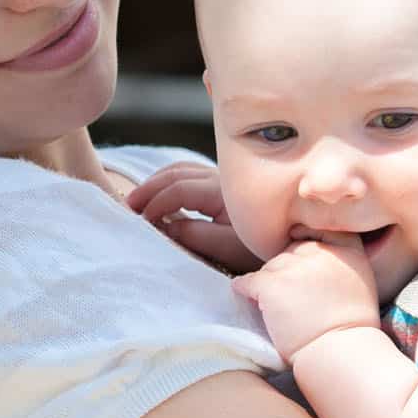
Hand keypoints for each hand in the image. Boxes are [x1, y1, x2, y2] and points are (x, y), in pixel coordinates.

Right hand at [128, 162, 264, 273]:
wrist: (289, 238)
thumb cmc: (259, 247)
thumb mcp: (227, 248)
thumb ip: (195, 236)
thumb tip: (164, 226)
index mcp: (221, 192)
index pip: (178, 189)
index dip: (155, 203)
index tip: (140, 221)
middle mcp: (219, 178)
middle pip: (175, 173)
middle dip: (148, 188)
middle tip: (127, 206)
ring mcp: (220, 178)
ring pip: (180, 169)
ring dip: (156, 182)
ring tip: (138, 200)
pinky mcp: (221, 184)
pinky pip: (188, 173)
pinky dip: (168, 180)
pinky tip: (159, 193)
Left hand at [231, 232, 379, 361]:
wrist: (339, 354)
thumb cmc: (350, 330)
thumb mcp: (360, 284)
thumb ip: (340, 263)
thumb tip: (317, 258)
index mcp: (347, 251)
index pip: (322, 229)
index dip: (309, 239)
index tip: (305, 256)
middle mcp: (321, 252)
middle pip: (291, 251)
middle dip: (289, 271)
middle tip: (294, 298)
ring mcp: (294, 266)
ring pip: (270, 268)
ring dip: (270, 285)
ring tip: (281, 309)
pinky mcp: (272, 284)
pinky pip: (247, 281)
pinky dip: (245, 290)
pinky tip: (249, 300)